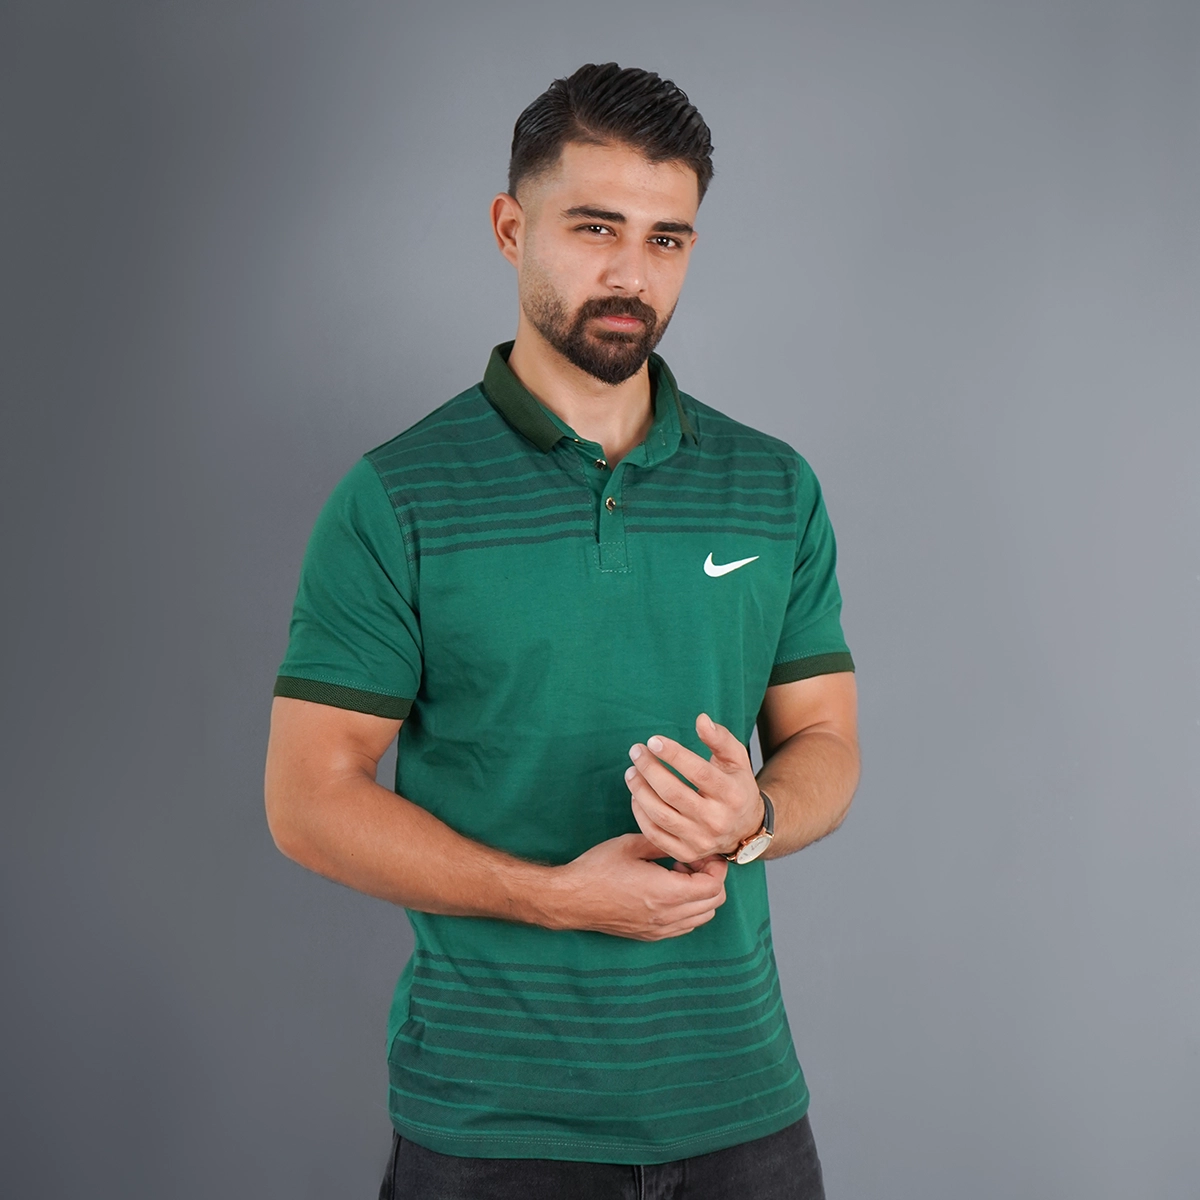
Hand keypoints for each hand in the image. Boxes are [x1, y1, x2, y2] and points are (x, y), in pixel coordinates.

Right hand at [553, 833, 727, 940]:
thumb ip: (663, 842)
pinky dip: (690, 908)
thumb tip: (685, 840)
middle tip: (692, 860)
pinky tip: (669, 891)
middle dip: (711, 878)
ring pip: (703, 917)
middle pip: (714, 903)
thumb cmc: (597, 868)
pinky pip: (686, 925)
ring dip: (701, 895)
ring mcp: (660, 929)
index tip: (700, 852)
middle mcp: (667, 916)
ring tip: (680, 875)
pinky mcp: (651, 935)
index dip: (715, 866)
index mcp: (665, 892)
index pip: (714, 886)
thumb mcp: (631, 845)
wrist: (571, 899)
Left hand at [624, 713, 762, 862]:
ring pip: (660, 814)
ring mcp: (701, 840)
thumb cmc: (736, 786)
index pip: (698, 773)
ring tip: (631, 771)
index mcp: (733, 795)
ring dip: (639, 790)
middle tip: (636, 751)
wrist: (744, 829)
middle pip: (674, 793)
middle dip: (649, 769)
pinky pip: (655, 834)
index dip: (673, 755)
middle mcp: (717, 820)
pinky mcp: (686, 852)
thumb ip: (720, 738)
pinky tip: (636, 794)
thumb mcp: (736, 759)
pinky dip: (640, 813)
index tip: (653, 741)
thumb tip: (701, 720)